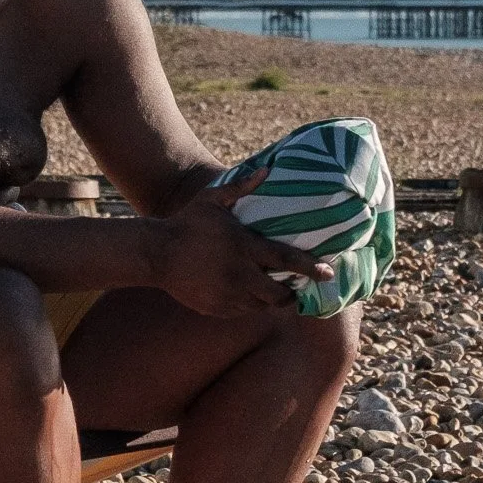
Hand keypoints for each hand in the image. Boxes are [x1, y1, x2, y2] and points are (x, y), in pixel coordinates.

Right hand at [150, 170, 333, 315]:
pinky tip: (246, 294)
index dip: (310, 268)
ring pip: (261, 306)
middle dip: (292, 293)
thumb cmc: (187, 223)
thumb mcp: (212, 200)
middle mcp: (240, 274)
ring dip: (270, 300)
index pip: (286, 260)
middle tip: (296, 288)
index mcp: (244, 247)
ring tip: (273, 291)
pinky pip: (241, 311)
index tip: (328, 272)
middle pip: (279, 293)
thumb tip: (267, 170)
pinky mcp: (216, 307)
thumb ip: (241, 187)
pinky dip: (248, 305)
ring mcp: (228, 294)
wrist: (155, 254)